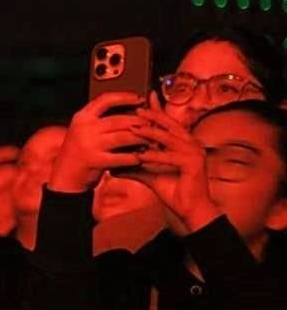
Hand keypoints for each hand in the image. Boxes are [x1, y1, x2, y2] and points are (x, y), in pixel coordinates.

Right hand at [48, 92, 146, 192]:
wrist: (65, 175)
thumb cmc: (79, 151)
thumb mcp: (83, 131)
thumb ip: (99, 120)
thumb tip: (129, 110)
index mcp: (82, 117)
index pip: (105, 100)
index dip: (124, 97)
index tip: (139, 98)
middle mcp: (85, 128)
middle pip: (120, 120)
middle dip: (140, 122)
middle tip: (152, 125)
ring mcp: (90, 144)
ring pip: (124, 137)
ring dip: (141, 139)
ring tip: (151, 140)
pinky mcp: (96, 161)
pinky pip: (122, 157)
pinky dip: (134, 157)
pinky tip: (140, 157)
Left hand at [130, 93, 220, 230]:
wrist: (190, 210)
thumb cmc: (174, 192)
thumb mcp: (150, 176)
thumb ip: (134, 167)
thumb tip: (113, 167)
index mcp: (183, 143)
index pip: (168, 124)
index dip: (157, 111)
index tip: (144, 99)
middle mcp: (191, 144)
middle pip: (171, 125)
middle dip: (154, 116)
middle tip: (137, 109)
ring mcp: (195, 153)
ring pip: (170, 138)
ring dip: (151, 133)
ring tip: (134, 128)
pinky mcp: (194, 164)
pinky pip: (171, 156)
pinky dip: (155, 155)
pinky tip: (141, 155)